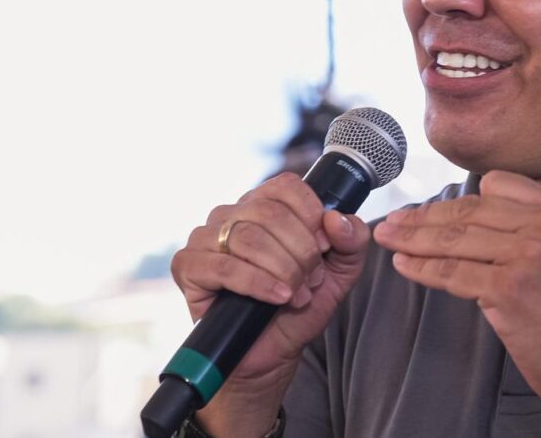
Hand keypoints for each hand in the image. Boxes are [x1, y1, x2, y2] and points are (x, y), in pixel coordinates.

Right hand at [170, 172, 370, 435]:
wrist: (272, 353)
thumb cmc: (299, 306)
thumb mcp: (340, 272)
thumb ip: (352, 241)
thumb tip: (337, 219)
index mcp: (265, 204)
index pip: (287, 186)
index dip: (312, 216)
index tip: (325, 248)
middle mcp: (232, 213)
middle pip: (271, 213)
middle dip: (301, 251)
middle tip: (312, 280)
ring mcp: (206, 237)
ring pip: (248, 237)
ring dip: (283, 269)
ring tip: (297, 295)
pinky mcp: (188, 265)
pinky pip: (223, 265)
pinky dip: (258, 283)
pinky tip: (278, 298)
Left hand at [372, 169, 540, 410]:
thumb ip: (530, 224)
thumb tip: (472, 213)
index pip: (495, 184)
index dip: (457, 198)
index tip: (428, 209)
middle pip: (468, 211)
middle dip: (423, 217)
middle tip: (393, 221)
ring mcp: (527, 255)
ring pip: (454, 239)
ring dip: (413, 239)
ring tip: (388, 239)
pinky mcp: (508, 288)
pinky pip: (451, 272)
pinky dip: (422, 269)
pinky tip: (404, 265)